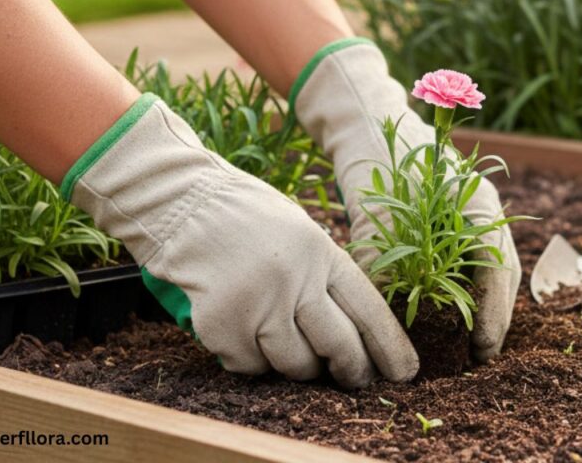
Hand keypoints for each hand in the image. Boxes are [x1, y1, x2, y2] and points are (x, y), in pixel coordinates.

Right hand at [63, 94, 418, 387]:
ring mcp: (259, 303)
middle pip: (338, 347)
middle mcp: (296, 278)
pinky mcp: (222, 324)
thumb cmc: (242, 215)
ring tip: (278, 338)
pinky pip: (249, 366)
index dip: (388, 347)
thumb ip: (324, 274)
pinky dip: (246, 359)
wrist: (178, 201)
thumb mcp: (300, 231)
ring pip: (294, 364)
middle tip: (352, 380)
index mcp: (322, 251)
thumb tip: (352, 330)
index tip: (403, 374)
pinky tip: (238, 330)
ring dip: (292, 364)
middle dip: (350, 371)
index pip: (369, 309)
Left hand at [294, 40, 521, 361]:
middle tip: (480, 355)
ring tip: (471, 341)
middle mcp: (484, 207)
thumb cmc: (373, 160)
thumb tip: (378, 317)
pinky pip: (474, 256)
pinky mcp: (458, 215)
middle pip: (504, 270)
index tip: (482, 349)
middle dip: (496, 314)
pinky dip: (469, 284)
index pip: (497, 268)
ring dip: (485, 301)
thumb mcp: (373, 213)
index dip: (494, 313)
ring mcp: (474, 209)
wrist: (366, 121)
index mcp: (476, 203)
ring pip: (492, 265)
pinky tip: (453, 309)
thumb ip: (379, 262)